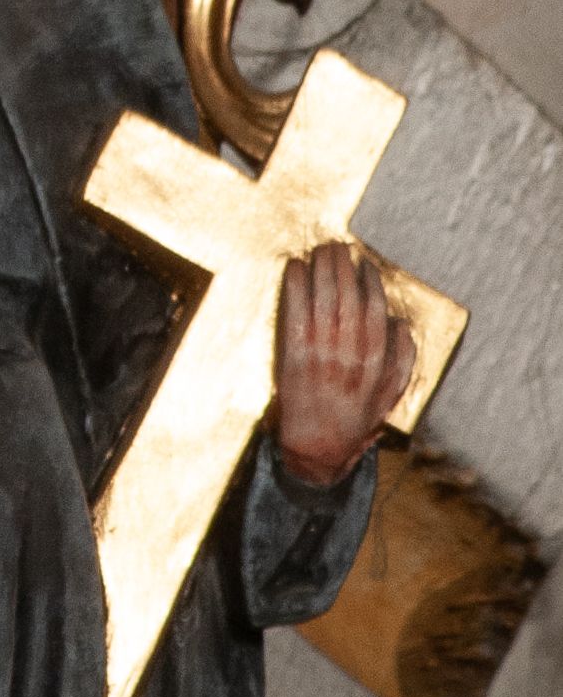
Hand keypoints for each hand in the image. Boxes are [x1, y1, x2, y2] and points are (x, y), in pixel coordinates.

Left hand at [274, 241, 415, 485]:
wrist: (318, 449)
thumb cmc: (355, 420)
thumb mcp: (390, 394)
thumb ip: (402, 358)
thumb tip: (400, 323)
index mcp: (377, 360)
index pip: (376, 308)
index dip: (370, 281)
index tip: (363, 264)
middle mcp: (351, 353)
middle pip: (348, 296)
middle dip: (343, 266)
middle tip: (337, 247)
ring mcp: (322, 354)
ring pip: (324, 299)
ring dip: (321, 268)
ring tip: (319, 250)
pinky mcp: (294, 358)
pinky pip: (296, 313)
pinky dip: (296, 287)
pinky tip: (295, 268)